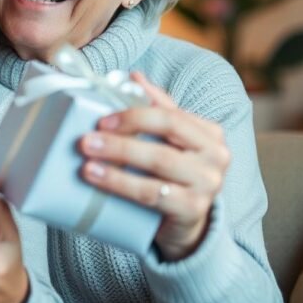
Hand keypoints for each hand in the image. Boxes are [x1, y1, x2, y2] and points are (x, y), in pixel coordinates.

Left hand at [78, 72, 230, 260]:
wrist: (186, 227)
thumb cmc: (173, 177)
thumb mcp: (169, 143)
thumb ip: (157, 109)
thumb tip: (133, 76)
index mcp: (209, 133)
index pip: (170, 112)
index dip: (135, 112)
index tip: (102, 118)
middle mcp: (216, 155)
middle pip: (167, 130)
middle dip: (125, 131)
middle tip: (88, 137)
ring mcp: (208, 183)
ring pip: (158, 161)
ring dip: (118, 156)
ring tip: (86, 157)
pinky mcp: (194, 209)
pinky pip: (152, 193)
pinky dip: (121, 183)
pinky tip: (98, 178)